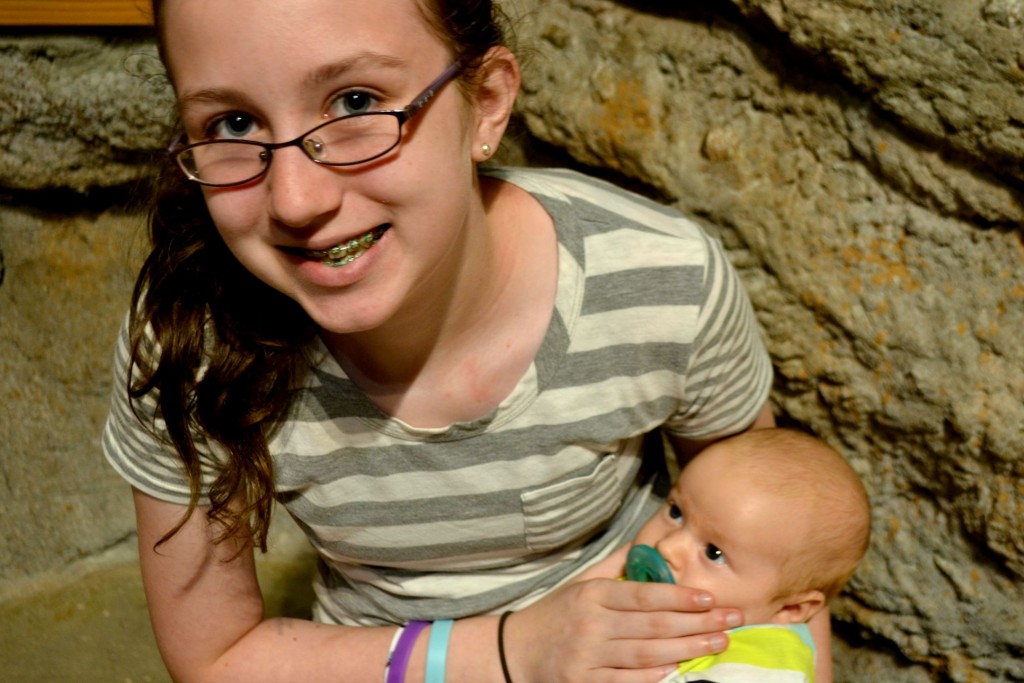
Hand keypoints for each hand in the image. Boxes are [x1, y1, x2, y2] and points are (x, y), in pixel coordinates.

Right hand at [504, 577, 742, 682]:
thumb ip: (616, 566)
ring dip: (687, 648)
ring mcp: (587, 656)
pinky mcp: (583, 682)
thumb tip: (651, 544)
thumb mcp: (581, 582)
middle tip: (732, 620)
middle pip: (652, 625)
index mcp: (592, 594)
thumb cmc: (557, 614)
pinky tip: (679, 667)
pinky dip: (653, 676)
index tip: (710, 597)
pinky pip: (625, 681)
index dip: (679, 597)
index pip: (643, 594)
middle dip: (697, 623)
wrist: (514, 651)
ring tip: (719, 642)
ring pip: (646, 653)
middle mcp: (591, 624)